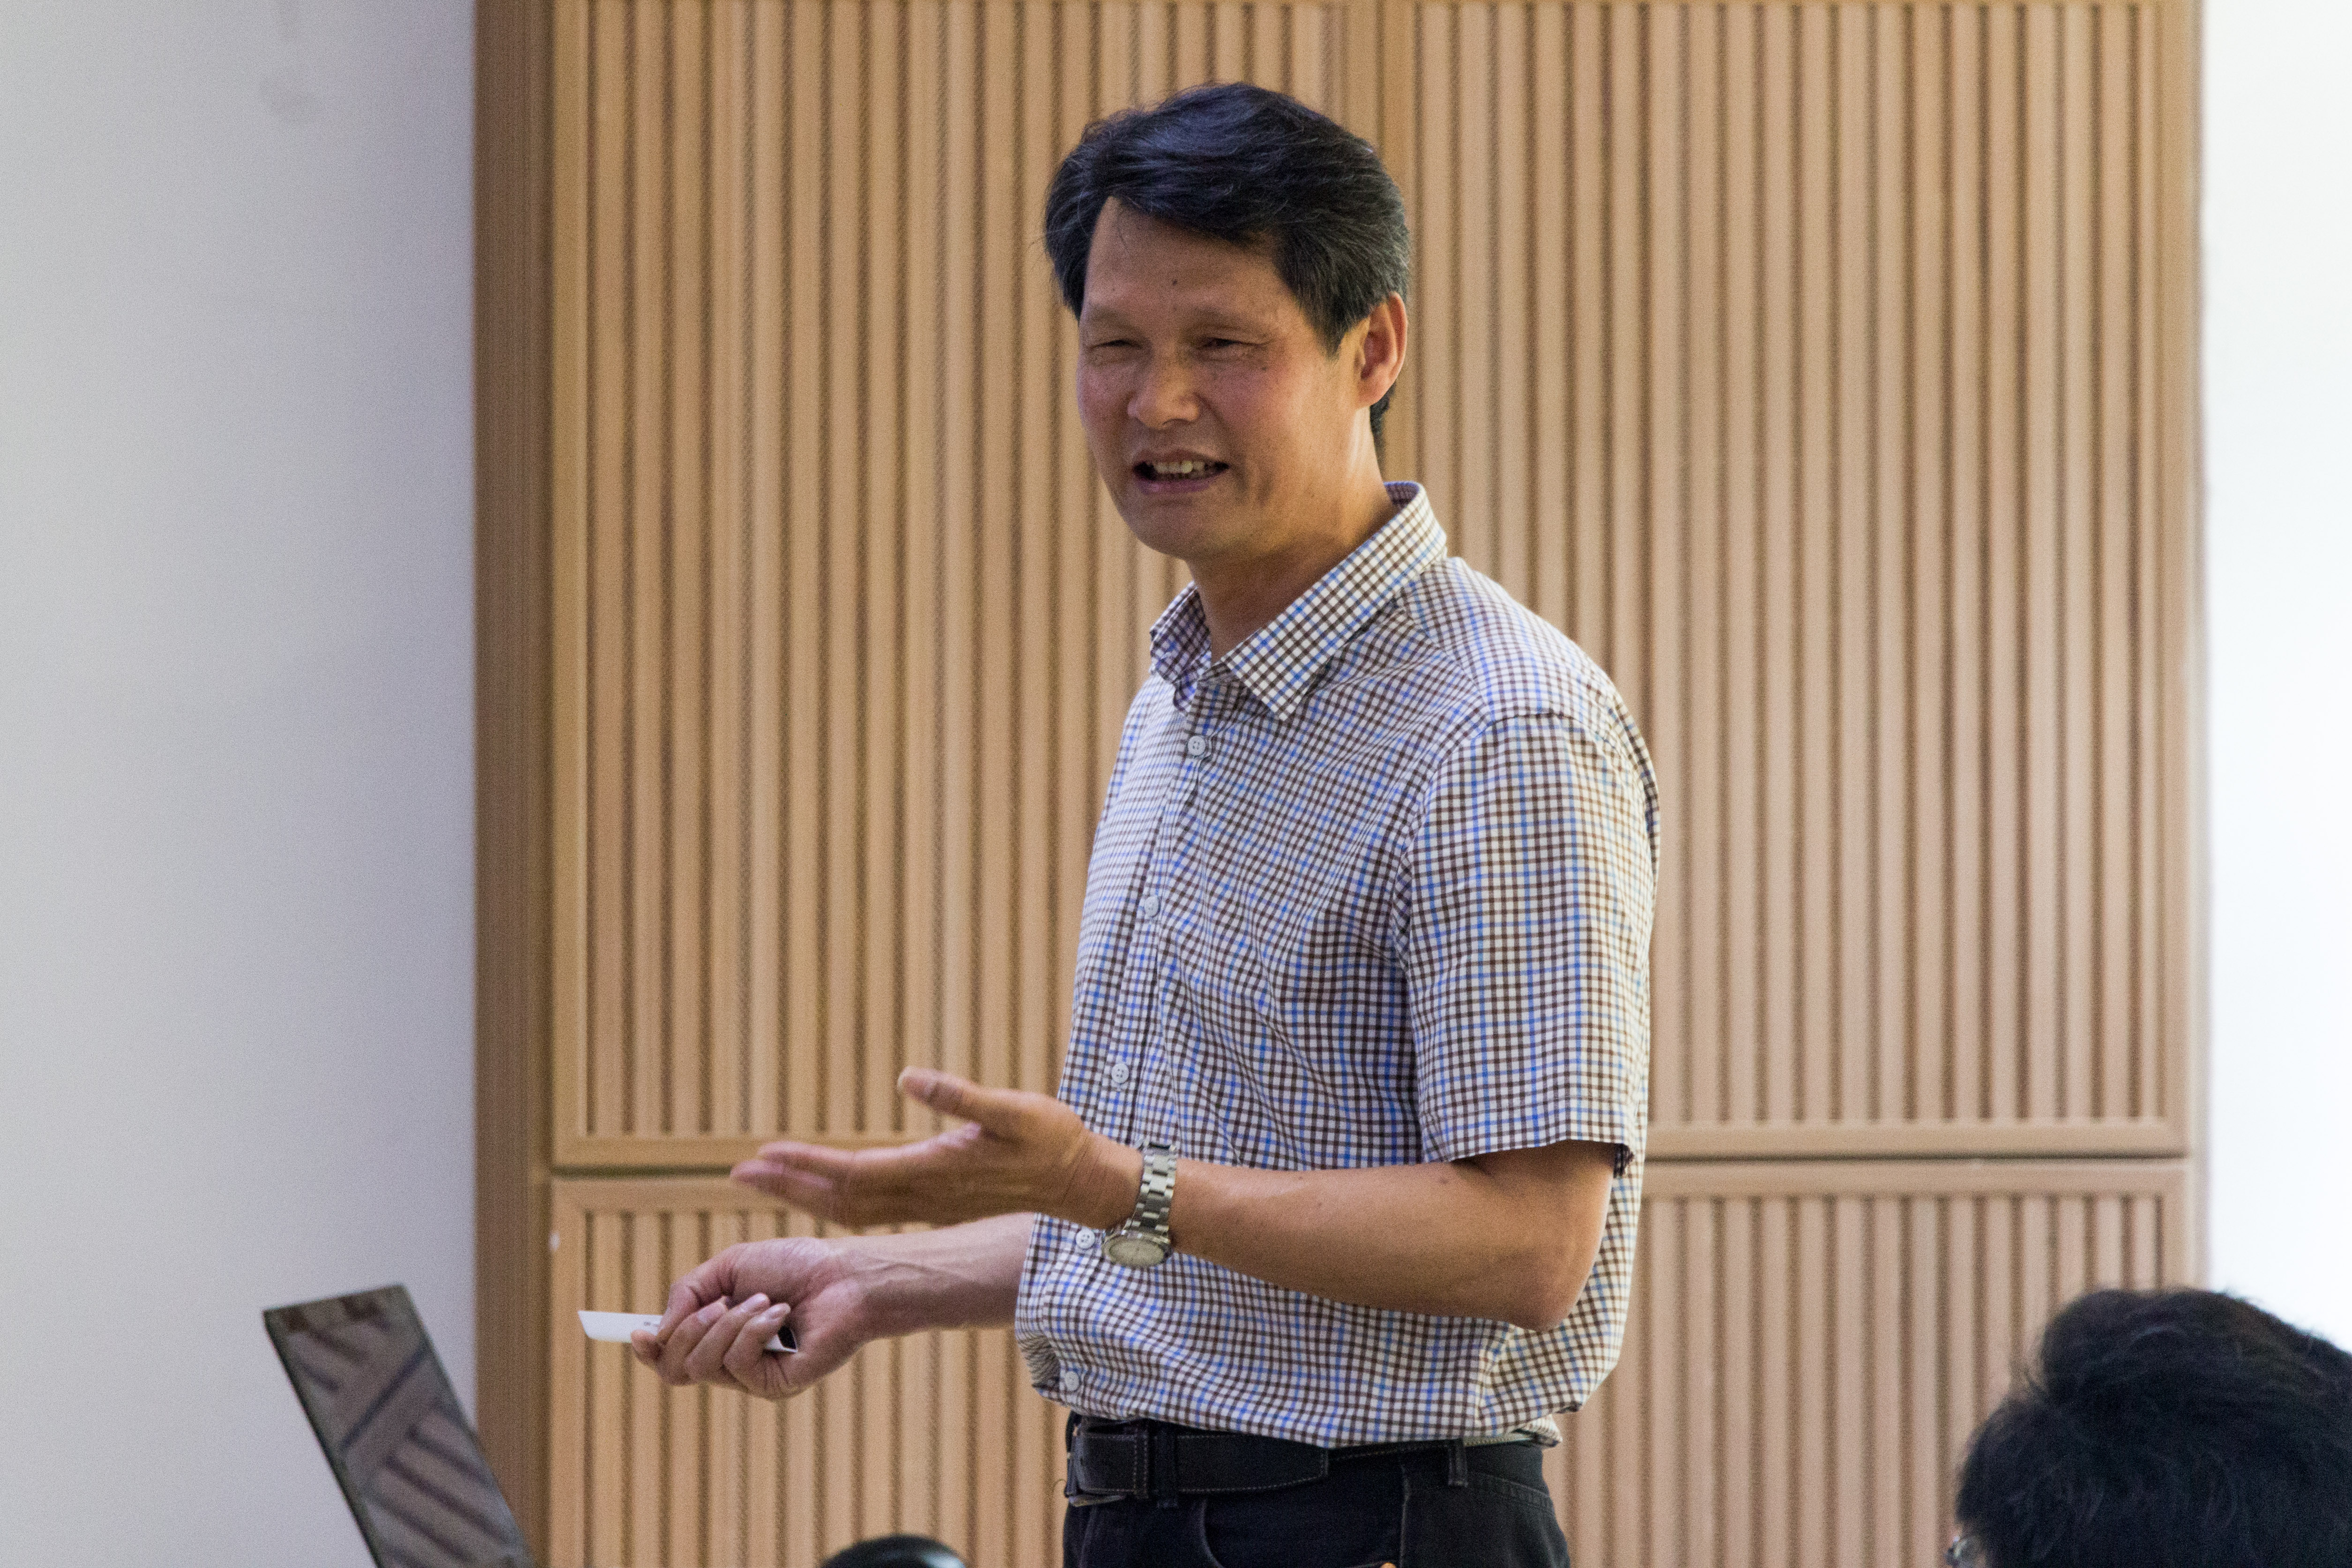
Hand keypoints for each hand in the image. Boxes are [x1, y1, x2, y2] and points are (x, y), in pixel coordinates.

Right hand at [628, 1237, 869, 1398]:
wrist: (845, 1276)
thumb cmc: (795, 1266)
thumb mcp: (730, 1267)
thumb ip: (687, 1292)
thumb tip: (655, 1330)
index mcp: (717, 1333)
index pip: (669, 1356)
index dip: (647, 1349)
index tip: (635, 1332)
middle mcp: (730, 1361)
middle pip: (674, 1369)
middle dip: (687, 1330)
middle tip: (717, 1302)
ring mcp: (752, 1377)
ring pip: (700, 1366)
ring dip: (726, 1324)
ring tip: (761, 1300)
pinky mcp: (774, 1386)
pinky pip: (738, 1364)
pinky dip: (753, 1330)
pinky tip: (780, 1314)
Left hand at [730, 1067, 1138, 1229]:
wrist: (1081, 1185)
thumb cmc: (1052, 1140)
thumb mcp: (1011, 1108)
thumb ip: (959, 1094)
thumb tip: (907, 1076)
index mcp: (933, 1169)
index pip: (853, 1173)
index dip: (806, 1166)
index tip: (763, 1158)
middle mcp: (924, 1195)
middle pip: (841, 1198)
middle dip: (789, 1185)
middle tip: (739, 1174)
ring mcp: (930, 1205)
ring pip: (854, 1209)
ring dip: (807, 1196)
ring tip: (770, 1182)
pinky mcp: (938, 1205)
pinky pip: (874, 1211)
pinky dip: (838, 1203)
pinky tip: (825, 1194)